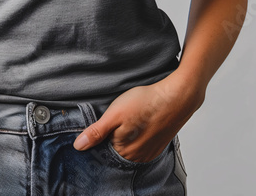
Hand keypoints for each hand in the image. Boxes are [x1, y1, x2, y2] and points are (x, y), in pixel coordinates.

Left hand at [72, 72, 203, 162]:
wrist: (177, 96)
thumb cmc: (145, 102)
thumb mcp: (115, 114)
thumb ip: (96, 132)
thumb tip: (78, 146)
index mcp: (124, 152)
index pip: (102, 150)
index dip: (100, 136)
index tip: (105, 122)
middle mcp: (138, 157)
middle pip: (116, 150)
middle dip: (113, 137)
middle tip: (120, 118)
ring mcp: (150, 152)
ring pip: (130, 147)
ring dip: (126, 136)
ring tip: (131, 119)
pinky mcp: (159, 145)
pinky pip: (142, 144)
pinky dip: (138, 136)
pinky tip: (140, 123)